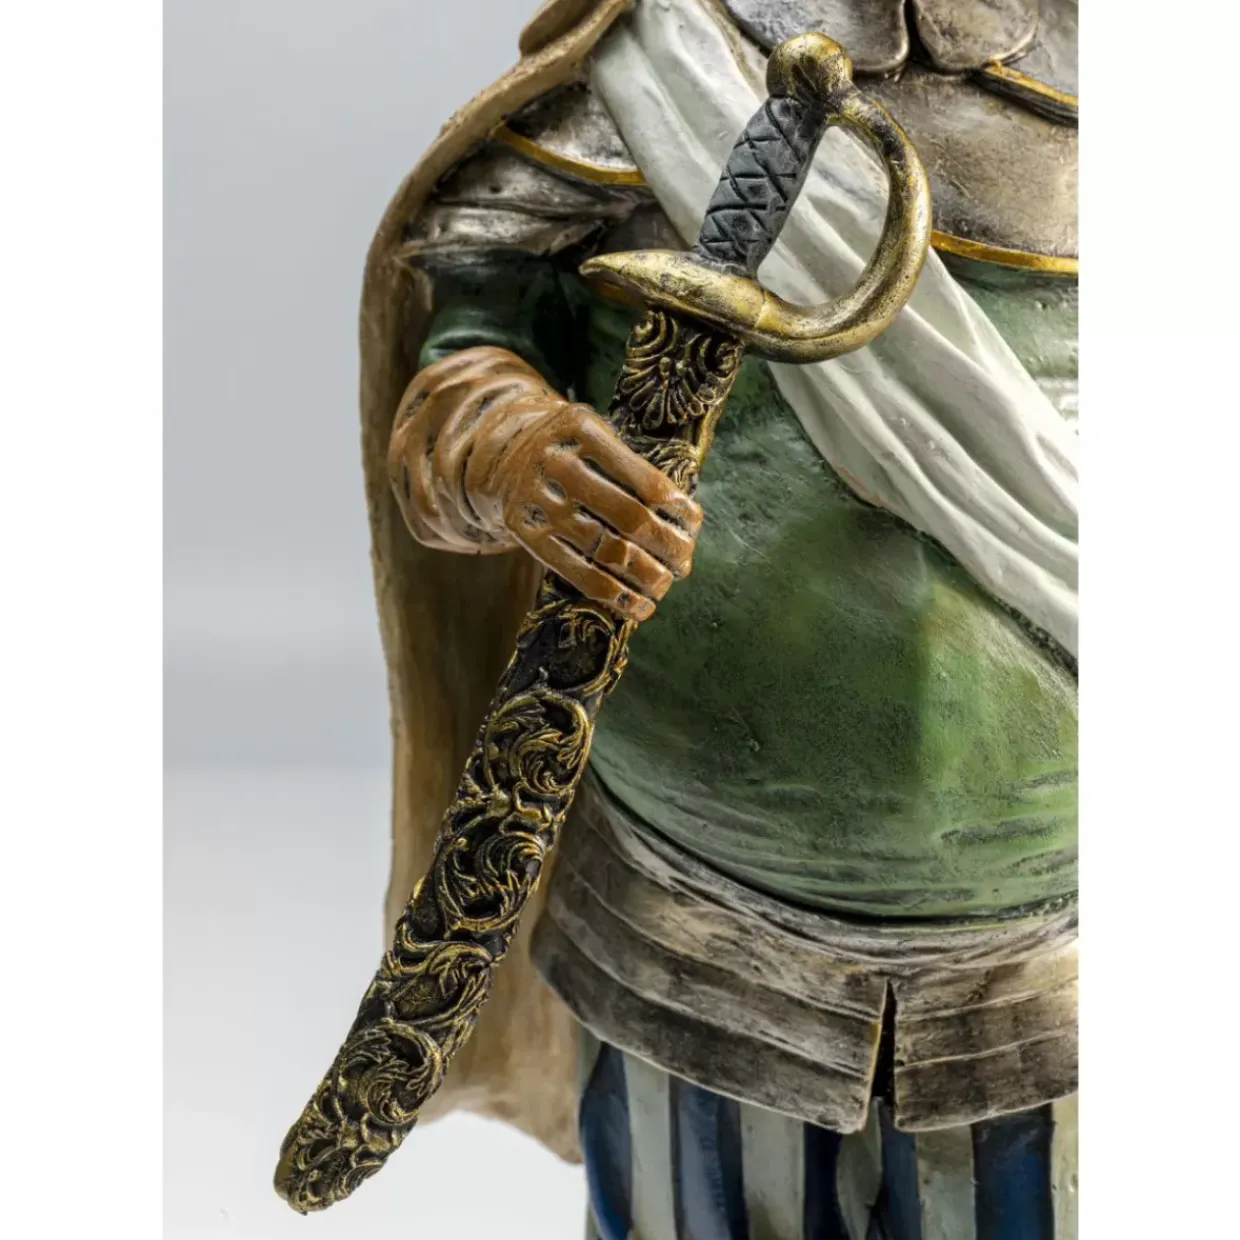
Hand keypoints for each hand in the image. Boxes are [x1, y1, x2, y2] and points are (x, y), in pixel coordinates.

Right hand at [490, 399, 701, 622]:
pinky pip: (579, 573)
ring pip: (607, 551)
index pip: (646, 481)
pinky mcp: (526, 532)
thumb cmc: (571, 450)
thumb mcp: (594, 435)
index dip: (677, 509)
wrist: (501, 455)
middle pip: (629, 518)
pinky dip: (616, 595)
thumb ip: (632, 466)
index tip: (695, 525)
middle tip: (685, 563)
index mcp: (582, 430)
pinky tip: (640, 606)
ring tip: (664, 586)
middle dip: (667, 547)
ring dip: (646, 576)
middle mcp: (557, 463)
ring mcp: (539, 500)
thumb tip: (684, 524)